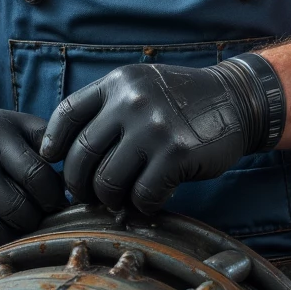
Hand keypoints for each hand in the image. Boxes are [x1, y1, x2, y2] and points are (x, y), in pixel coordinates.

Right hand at [0, 101, 65, 253]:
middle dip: (37, 217)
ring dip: (16, 233)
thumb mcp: (12, 123)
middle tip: (39, 213)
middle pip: (21, 211)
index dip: (55, 195)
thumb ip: (47, 140)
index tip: (56, 199)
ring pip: (0, 234)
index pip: (38, 179)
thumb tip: (78, 172)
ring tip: (18, 220)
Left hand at [39, 57, 283, 214]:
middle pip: (81, 156)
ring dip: (110, 199)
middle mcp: (132, 102)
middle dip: (79, 185)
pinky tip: (151, 200)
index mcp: (118, 84)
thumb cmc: (182, 102)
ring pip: (108, 181)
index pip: (67, 114)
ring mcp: (154, 127)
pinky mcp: (178, 153)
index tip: (53, 163)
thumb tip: (65, 155)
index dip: (53, 144)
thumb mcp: (141, 87)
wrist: (237, 101)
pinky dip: (143, 205)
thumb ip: (108, 109)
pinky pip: (143, 194)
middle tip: (88, 194)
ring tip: (120, 200)